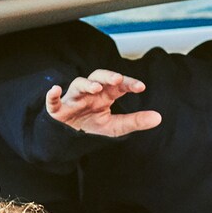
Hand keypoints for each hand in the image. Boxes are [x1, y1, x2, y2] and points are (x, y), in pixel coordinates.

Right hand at [45, 69, 162, 138]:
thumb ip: (135, 121)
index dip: (129, 83)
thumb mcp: (116, 126)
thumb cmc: (92, 125)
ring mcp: (73, 99)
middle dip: (107, 76)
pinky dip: (52, 95)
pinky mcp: (58, 109)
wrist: (69, 136)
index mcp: (105, 95)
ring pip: (78, 84)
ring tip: (96, 88)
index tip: (141, 87)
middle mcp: (90, 92)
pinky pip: (53, 100)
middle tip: (118, 79)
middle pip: (98, 76)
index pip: (118, 85)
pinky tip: (55, 90)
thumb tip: (159, 117)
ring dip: (86, 84)